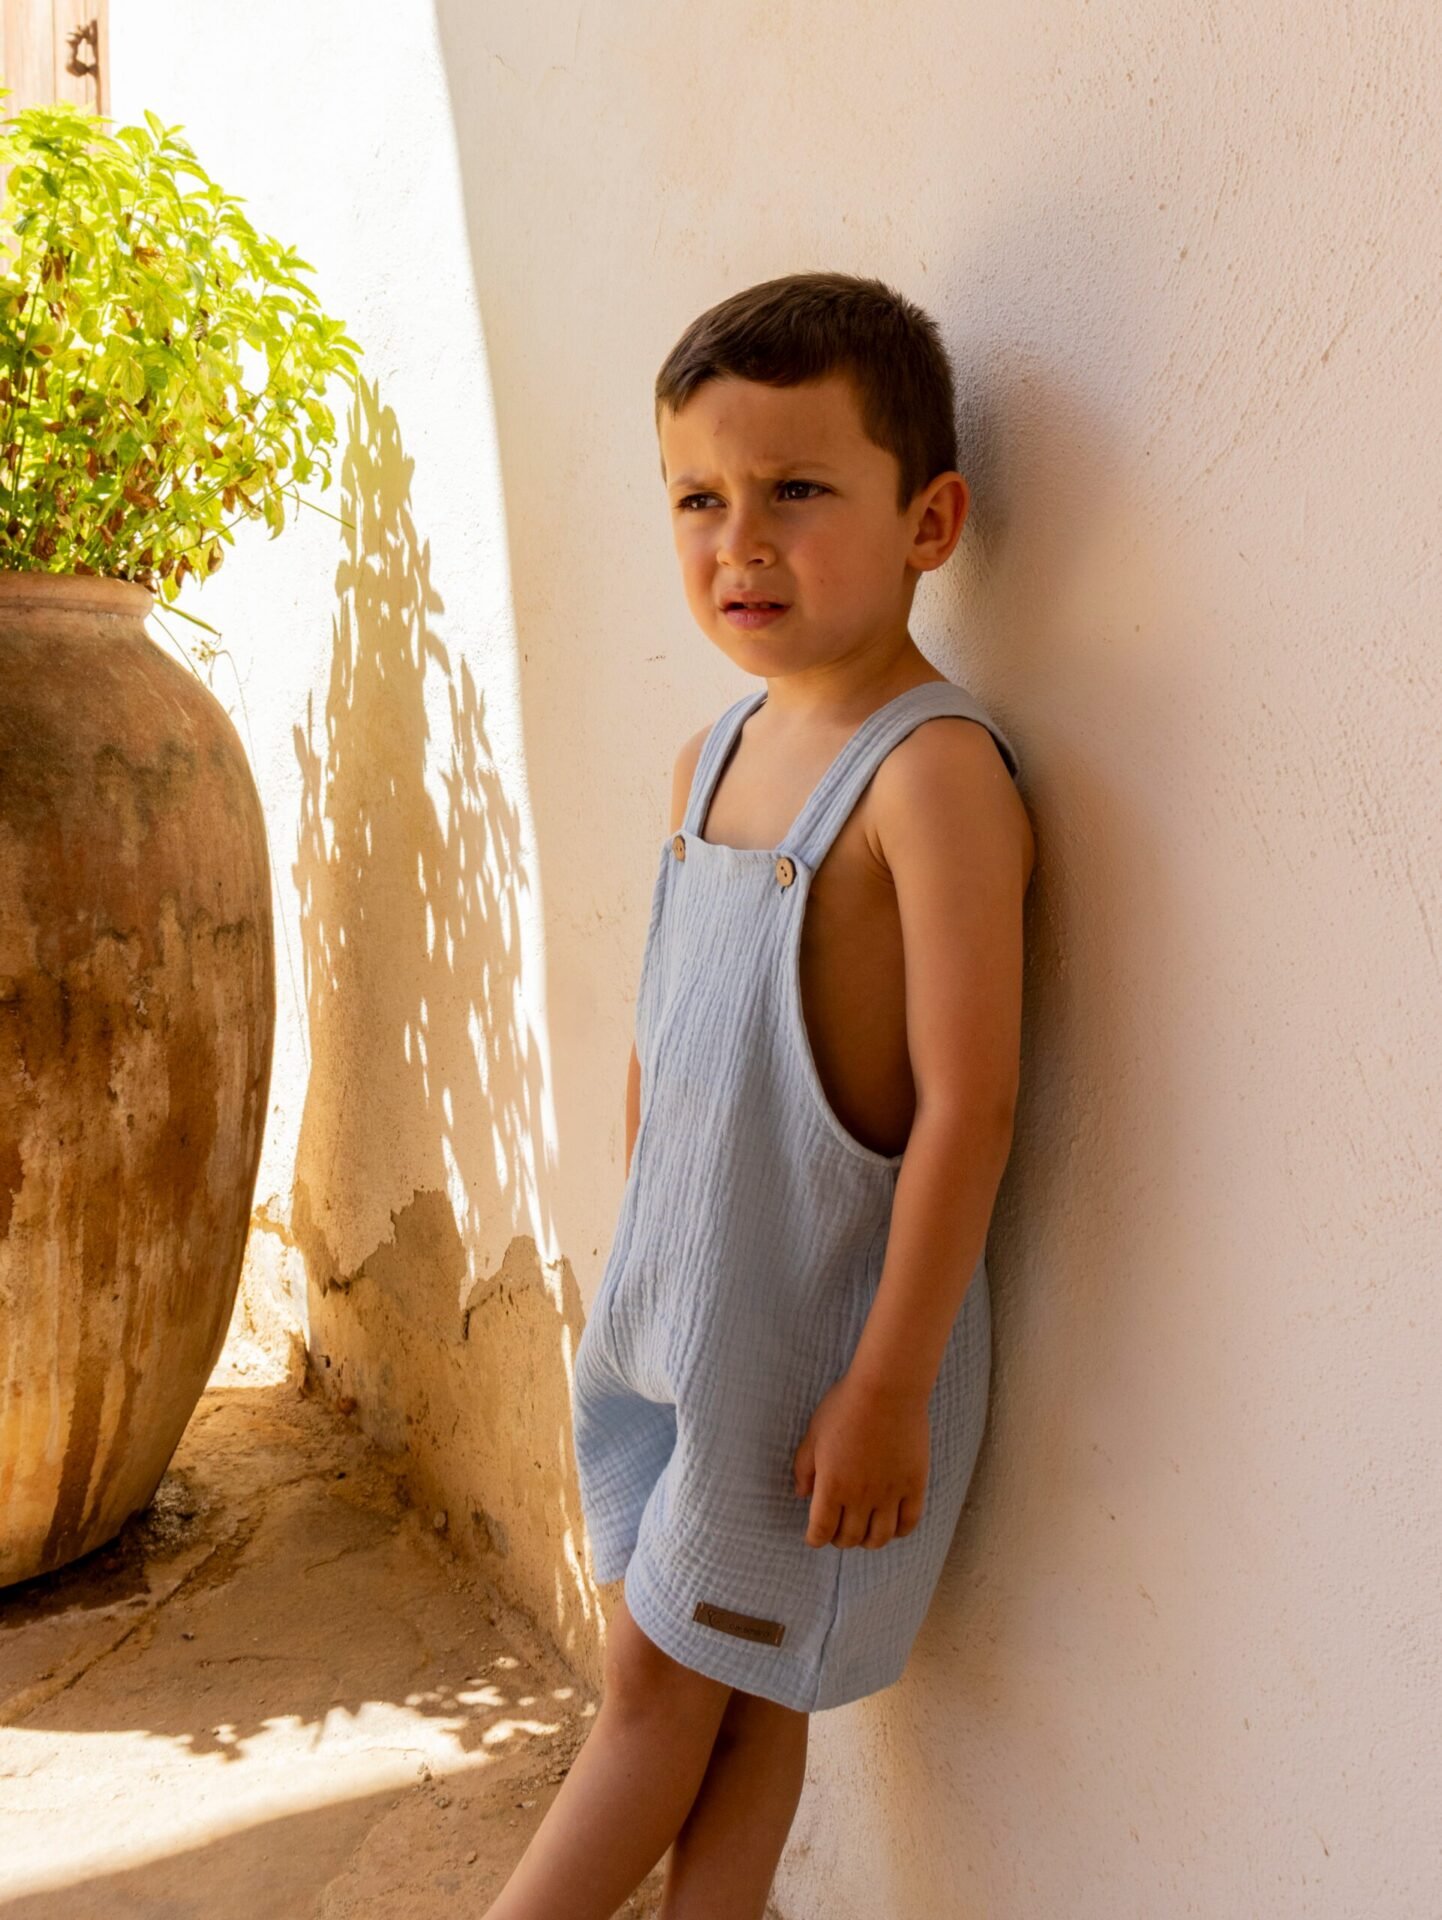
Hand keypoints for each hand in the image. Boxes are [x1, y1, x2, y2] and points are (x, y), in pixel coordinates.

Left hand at [792, 1371, 929, 1549]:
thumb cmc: (845, 1406)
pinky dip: (899, 1531)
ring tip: (865, 1529)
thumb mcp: (813, 1434)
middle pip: (850, 1538)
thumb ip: (804, 1467)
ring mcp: (890, 1494)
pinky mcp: (914, 1486)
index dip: (815, 1539)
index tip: (815, 1536)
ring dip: (869, 1540)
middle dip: (840, 1539)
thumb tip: (802, 1494)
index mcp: (832, 1486)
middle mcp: (860, 1497)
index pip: (821, 1532)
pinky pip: (909, 1523)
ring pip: (880, 1538)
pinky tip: (892, 1523)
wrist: (887, 1389)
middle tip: (839, 1529)